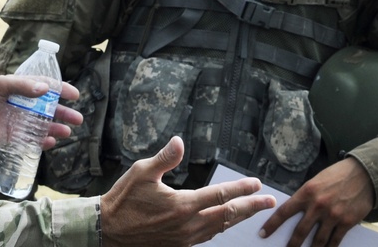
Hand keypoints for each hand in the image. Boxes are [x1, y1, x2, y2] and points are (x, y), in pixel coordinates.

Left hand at [0, 75, 81, 149]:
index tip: (75, 95)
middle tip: (78, 118)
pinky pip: (33, 141)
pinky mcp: (14, 139)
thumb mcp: (0, 85)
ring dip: (57, 129)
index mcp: (23, 90)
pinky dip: (43, 142)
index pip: (47, 88)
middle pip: (50, 109)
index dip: (62, 90)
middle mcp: (25, 106)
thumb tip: (45, 89)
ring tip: (67, 132)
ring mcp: (21, 123)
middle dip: (65, 113)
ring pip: (45, 126)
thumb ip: (22, 86)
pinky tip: (49, 142)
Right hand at [101, 136, 275, 246]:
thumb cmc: (124, 199)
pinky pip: (207, 236)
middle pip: (228, 215)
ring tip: (252, 210)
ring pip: (220, 228)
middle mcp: (188, 225)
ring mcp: (184, 239)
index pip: (220, 195)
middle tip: (270, 200)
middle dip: (251, 207)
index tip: (257, 184)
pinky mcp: (178, 245)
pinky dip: (220, 227)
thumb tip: (180, 141)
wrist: (107, 231)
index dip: (241, 189)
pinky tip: (225, 222)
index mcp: (182, 205)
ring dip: (238, 218)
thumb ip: (165, 157)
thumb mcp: (142, 172)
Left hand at [259, 157, 373, 246]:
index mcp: (307, 192)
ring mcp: (333, 215)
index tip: (263, 233)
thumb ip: (306, 197)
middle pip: (300, 231)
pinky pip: (334, 241)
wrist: (363, 174)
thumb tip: (294, 212)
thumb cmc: (337, 176)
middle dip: (291, 245)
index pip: (284, 212)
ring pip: (317, 241)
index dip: (272, 225)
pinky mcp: (346, 222)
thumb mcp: (316, 181)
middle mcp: (318, 205)